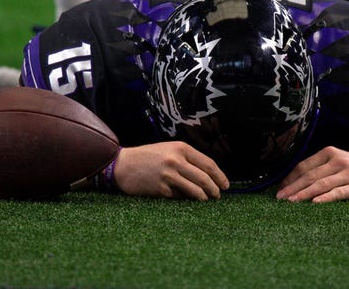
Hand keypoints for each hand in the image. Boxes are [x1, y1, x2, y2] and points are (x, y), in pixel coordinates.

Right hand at [113, 141, 229, 200]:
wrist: (123, 164)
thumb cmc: (148, 156)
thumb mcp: (169, 149)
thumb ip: (187, 158)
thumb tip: (207, 174)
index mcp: (181, 148)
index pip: (208, 163)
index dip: (220, 176)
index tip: (225, 185)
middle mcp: (176, 160)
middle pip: (204, 178)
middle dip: (215, 189)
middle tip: (218, 195)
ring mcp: (168, 175)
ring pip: (195, 190)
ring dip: (204, 197)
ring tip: (207, 199)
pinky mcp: (161, 190)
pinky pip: (180, 197)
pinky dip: (186, 199)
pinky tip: (187, 199)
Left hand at [276, 146, 348, 202]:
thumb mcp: (337, 161)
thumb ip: (319, 167)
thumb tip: (294, 180)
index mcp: (328, 152)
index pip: (304, 165)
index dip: (290, 177)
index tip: (279, 188)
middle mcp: (337, 160)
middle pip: (310, 175)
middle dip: (293, 187)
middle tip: (279, 197)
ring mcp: (347, 173)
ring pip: (321, 184)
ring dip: (304, 193)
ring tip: (291, 201)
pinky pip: (338, 192)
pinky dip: (325, 197)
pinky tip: (314, 203)